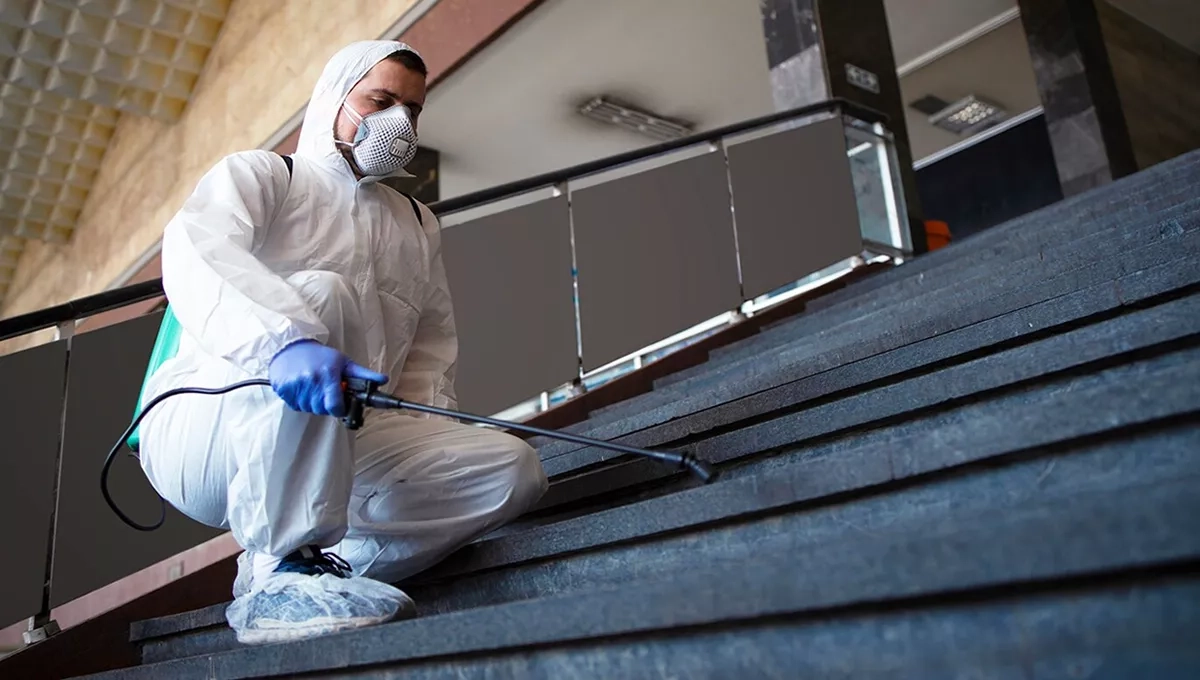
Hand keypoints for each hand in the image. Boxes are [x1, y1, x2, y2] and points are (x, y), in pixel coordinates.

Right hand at [268, 340, 387, 415]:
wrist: (289, 346)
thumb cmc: (320, 356)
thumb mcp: (344, 362)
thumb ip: (364, 375)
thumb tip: (384, 380)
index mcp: (328, 374)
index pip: (335, 407)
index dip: (339, 408)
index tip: (339, 403)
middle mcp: (311, 380)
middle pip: (322, 410)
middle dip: (326, 405)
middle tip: (325, 391)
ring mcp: (295, 385)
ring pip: (308, 409)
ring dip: (312, 403)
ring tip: (312, 387)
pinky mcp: (283, 389)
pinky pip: (295, 406)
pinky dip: (299, 401)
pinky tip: (301, 388)